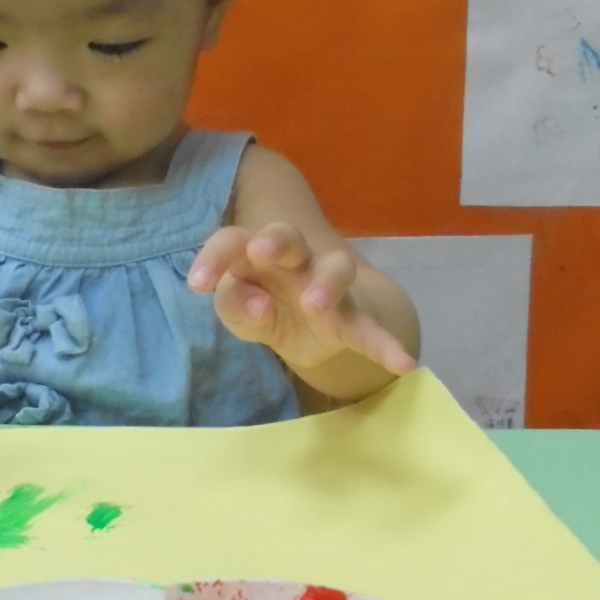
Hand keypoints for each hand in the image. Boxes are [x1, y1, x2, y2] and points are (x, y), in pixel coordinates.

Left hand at [188, 222, 416, 379]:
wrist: (310, 324)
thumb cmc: (264, 305)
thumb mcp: (239, 312)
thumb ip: (235, 306)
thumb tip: (259, 306)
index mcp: (256, 254)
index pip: (232, 241)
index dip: (213, 259)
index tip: (196, 285)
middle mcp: (294, 261)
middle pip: (288, 236)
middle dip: (274, 241)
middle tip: (260, 253)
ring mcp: (326, 285)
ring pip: (336, 268)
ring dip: (327, 283)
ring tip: (314, 306)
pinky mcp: (351, 317)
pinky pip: (371, 327)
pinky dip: (387, 344)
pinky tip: (403, 363)